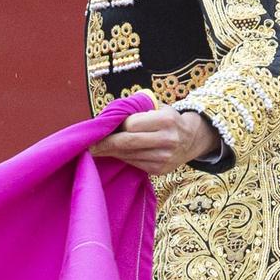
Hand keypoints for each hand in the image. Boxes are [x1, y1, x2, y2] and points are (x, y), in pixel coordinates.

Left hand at [89, 103, 221, 174]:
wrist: (191, 139)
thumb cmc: (167, 120)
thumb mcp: (158, 109)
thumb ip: (137, 112)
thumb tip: (107, 119)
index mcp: (166, 121)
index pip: (132, 125)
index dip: (117, 126)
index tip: (106, 126)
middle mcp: (167, 140)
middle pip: (127, 143)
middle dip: (105, 144)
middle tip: (89, 145)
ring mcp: (164, 158)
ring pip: (128, 155)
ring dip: (111, 152)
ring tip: (97, 149)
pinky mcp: (160, 170)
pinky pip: (134, 163)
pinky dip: (123, 158)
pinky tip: (116, 154)